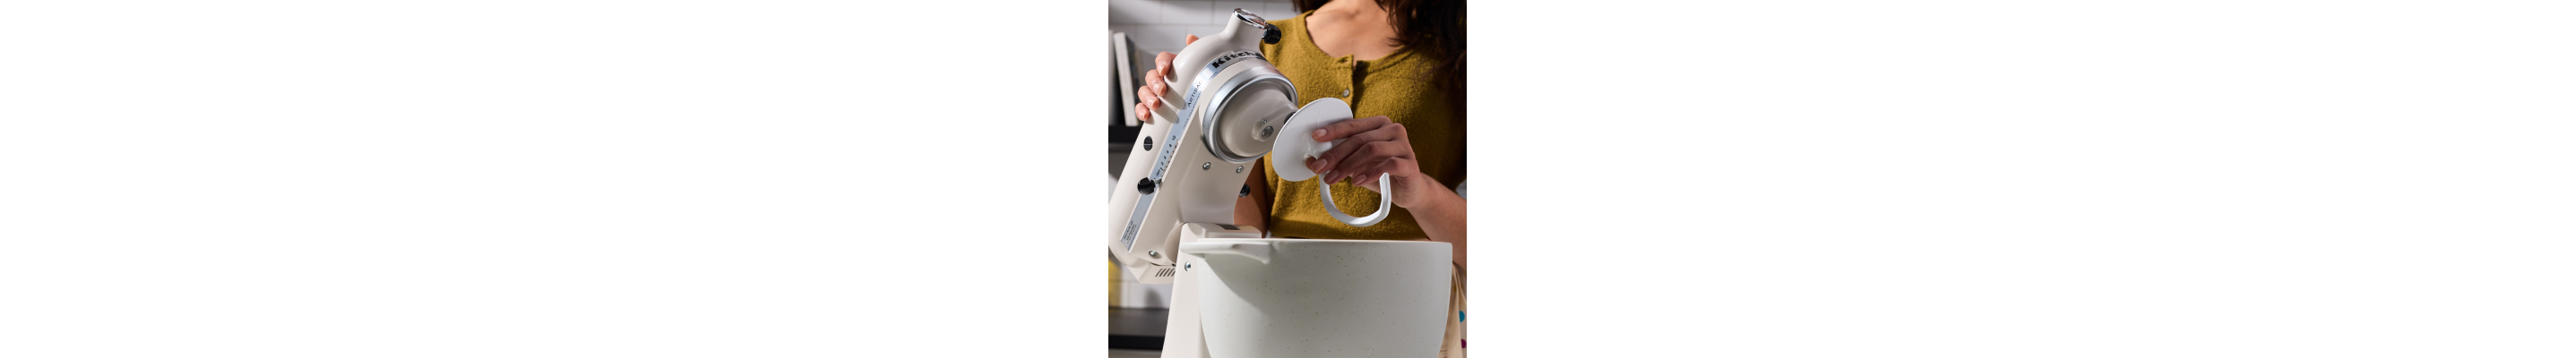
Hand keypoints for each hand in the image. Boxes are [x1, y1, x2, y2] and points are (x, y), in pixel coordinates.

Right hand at [1132, 35, 1198, 123]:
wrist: (1202, 106)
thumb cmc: (1198, 83)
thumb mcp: (1201, 68)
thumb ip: (1197, 51)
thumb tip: (1191, 38)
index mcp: (1172, 67)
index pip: (1162, 59)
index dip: (1162, 62)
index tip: (1165, 70)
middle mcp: (1161, 79)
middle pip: (1151, 75)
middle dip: (1155, 82)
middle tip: (1162, 90)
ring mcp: (1155, 93)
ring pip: (1144, 91)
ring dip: (1147, 97)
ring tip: (1155, 104)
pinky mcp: (1152, 108)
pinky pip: (1141, 107)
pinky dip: (1141, 110)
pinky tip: (1146, 115)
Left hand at [1304, 116, 1446, 208]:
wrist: (1409, 191)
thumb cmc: (1382, 174)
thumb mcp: (1357, 166)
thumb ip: (1338, 160)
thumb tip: (1311, 161)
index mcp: (1379, 124)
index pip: (1352, 124)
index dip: (1333, 130)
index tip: (1315, 137)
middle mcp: (1393, 129)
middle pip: (1358, 139)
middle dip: (1335, 154)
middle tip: (1319, 168)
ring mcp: (1404, 145)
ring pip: (1371, 149)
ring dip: (1348, 165)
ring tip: (1333, 178)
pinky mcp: (1410, 163)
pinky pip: (1388, 164)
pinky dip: (1369, 173)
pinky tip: (1356, 181)